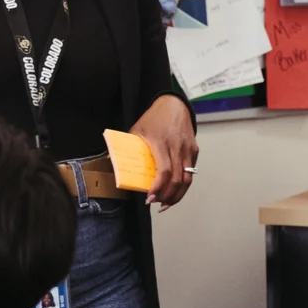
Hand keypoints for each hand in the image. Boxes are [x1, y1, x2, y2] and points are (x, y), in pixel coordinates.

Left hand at [131, 95, 198, 210]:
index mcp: (161, 142)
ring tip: (167, 203)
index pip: (164, 171)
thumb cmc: (153, 118)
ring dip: (178, 194)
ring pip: (187, 179)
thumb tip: (113, 162)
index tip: (150, 197)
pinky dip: (183, 184)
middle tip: (158, 203)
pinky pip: (190, 172)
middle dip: (168, 196)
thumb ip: (127, 147)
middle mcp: (177, 146)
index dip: (158, 187)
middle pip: (177, 179)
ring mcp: (188, 149)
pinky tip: (174, 190)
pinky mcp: (194, 150)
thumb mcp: (136, 130)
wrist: (174, 105)